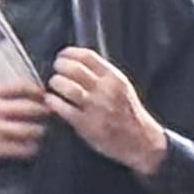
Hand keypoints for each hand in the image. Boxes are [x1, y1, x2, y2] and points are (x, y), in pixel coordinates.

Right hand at [0, 83, 52, 182]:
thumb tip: (24, 97)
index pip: (22, 86)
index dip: (39, 92)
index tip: (47, 97)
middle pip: (33, 107)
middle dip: (46, 113)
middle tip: (53, 117)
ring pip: (32, 129)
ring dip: (41, 133)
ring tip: (43, 134)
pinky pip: (24, 148)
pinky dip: (31, 148)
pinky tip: (31, 148)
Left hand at [47, 48, 168, 174]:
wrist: (141, 141)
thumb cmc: (128, 112)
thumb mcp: (121, 87)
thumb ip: (102, 74)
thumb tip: (76, 60)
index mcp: (115, 78)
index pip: (87, 56)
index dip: (69, 53)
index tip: (61, 55)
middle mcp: (106, 90)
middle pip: (73, 68)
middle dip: (59, 67)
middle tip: (56, 71)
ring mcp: (95, 107)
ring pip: (66, 86)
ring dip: (55, 83)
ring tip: (53, 86)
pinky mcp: (86, 124)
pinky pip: (61, 107)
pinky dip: (52, 102)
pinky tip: (51, 101)